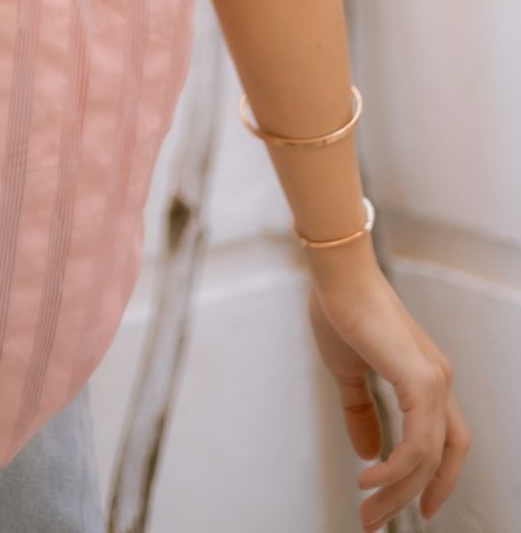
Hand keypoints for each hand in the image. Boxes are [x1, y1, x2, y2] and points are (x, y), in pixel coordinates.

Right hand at [307, 263, 469, 525]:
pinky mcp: (420, 379)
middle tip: (374, 521)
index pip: (448, 444)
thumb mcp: (349, 372)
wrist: (335, 275)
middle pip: (440, 459)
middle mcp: (440, 382)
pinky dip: (397, 468)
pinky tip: (369, 476)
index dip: (438, 480)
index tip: (417, 510)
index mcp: (428, 379)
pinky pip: (418, 443)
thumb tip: (367, 452)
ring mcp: (434, 380)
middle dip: (408, 497)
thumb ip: (360, 411)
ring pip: (428, 457)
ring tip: (367, 507)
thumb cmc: (341, 312)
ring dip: (398, 490)